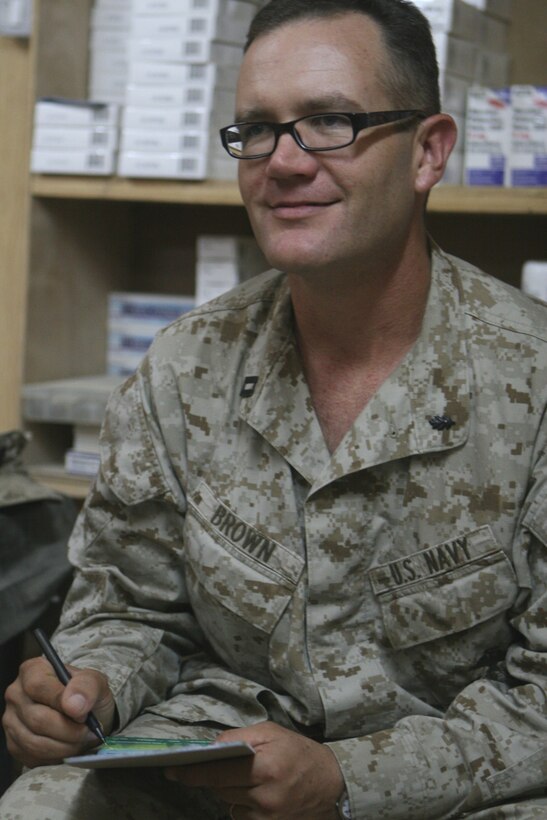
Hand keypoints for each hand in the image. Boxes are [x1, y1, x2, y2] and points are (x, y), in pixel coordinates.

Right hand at [2, 655, 115, 766]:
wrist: (85, 715)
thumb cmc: (87, 695)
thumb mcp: (96, 682)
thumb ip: (87, 686)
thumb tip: (73, 705)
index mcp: (32, 670)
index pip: (38, 686)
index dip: (61, 701)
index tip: (82, 713)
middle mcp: (16, 694)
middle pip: (37, 719)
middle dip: (68, 730)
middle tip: (87, 730)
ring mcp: (12, 720)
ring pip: (35, 742)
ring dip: (64, 746)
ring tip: (81, 739)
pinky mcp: (14, 745)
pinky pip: (33, 757)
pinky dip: (57, 757)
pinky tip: (69, 747)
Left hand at [165, 721, 344, 819]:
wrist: (332, 784)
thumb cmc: (300, 752)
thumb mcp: (272, 732)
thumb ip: (239, 736)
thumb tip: (211, 745)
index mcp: (266, 768)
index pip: (217, 772)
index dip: (192, 772)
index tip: (172, 771)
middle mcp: (265, 797)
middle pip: (219, 788)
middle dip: (214, 775)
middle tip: (220, 763)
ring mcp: (266, 818)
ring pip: (227, 802)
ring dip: (227, 788)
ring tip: (246, 775)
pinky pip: (239, 814)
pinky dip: (239, 802)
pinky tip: (254, 792)